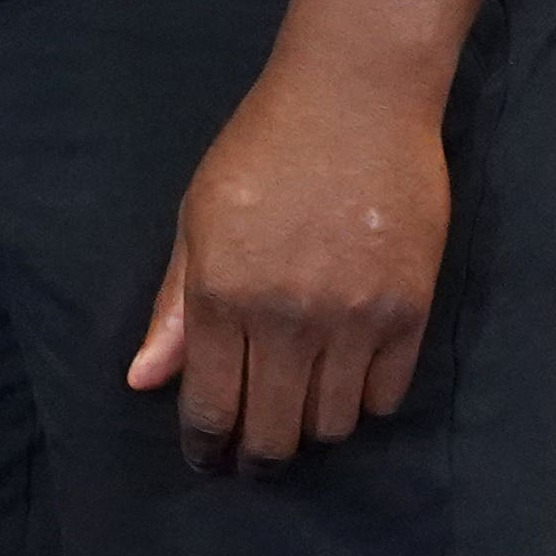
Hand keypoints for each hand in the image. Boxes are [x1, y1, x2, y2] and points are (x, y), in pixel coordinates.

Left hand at [128, 59, 448, 471]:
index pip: (213, 408)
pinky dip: (365, 400)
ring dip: (313, 427)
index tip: (209, 458)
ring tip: (303, 405)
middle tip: (256, 449)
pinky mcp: (410, 311)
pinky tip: (349, 377)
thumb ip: (176, 306)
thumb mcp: (199, 218)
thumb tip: (144, 381)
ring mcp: (354, 319)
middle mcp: (288, 319)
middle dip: (259, 454)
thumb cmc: (263, 148)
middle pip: (275, 434)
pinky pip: (387, 396)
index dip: (208, 446)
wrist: (355, 98)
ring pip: (333, 425)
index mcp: (224, 296)